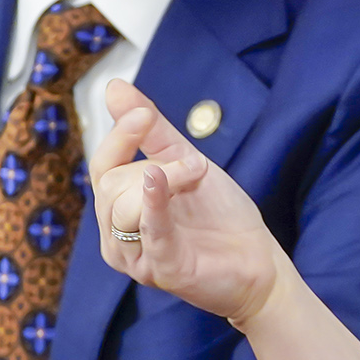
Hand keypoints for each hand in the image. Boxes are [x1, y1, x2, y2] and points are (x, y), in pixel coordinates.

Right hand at [89, 81, 285, 327]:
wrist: (258, 258)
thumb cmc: (219, 214)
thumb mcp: (185, 162)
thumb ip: (151, 130)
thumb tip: (114, 87)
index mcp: (119, 209)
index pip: (101, 166)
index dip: (119, 137)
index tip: (143, 114)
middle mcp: (117, 237)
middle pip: (111, 185)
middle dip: (155, 164)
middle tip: (196, 165)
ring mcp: (137, 258)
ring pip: (122, 208)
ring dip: (167, 180)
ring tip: (199, 176)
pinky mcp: (163, 272)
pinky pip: (150, 232)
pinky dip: (153, 203)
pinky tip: (158, 181)